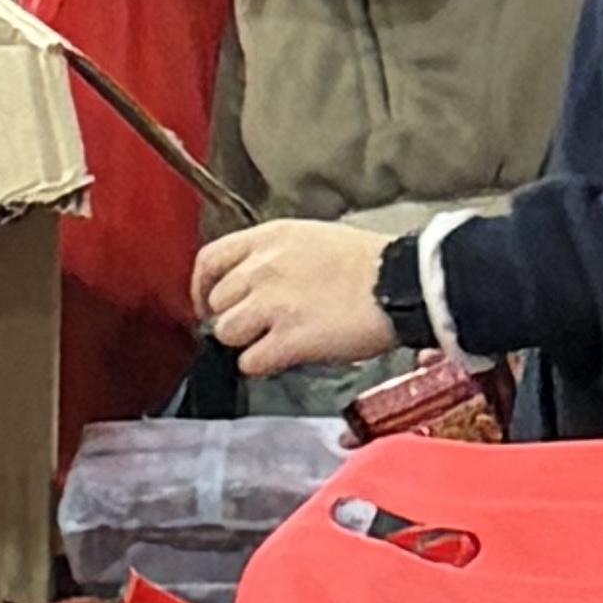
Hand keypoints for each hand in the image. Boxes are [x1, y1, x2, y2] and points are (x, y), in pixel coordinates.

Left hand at [191, 217, 394, 376]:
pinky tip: (284, 357)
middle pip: (217, 303)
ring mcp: (272, 305)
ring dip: (246, 342)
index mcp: (267, 238)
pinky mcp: (289, 340)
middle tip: (257, 327)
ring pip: (227, 333)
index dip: (201, 288)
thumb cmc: (366, 262)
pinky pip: (250, 361)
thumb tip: (252, 281)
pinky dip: (263, 364)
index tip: (208, 305)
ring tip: (274, 341)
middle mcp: (262, 269)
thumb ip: (273, 256)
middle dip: (233, 317)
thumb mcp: (310, 238)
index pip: (208, 261)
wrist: (401, 282)